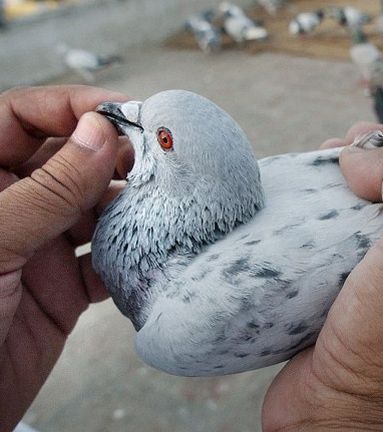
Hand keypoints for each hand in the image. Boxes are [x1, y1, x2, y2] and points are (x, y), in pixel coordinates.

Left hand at [0, 85, 128, 430]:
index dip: (72, 108)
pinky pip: (106, 263)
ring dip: (131, 208)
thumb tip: (99, 133)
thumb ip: (46, 189)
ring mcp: (37, 249)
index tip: (125, 114)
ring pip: (95, 211)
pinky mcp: (62, 291)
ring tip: (168, 205)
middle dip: (115, 158)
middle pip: (69, 162)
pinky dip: (133, 259)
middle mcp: (10, 208)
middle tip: (162, 162)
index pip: (21, 118)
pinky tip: (156, 253)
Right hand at [263, 118, 382, 430]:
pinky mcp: (350, 295)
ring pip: (372, 209)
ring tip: (324, 161)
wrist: (347, 423)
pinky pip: (337, 241)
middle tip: (348, 144)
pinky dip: (320, 214)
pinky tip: (306, 196)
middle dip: (382, 154)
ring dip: (347, 179)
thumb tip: (365, 156)